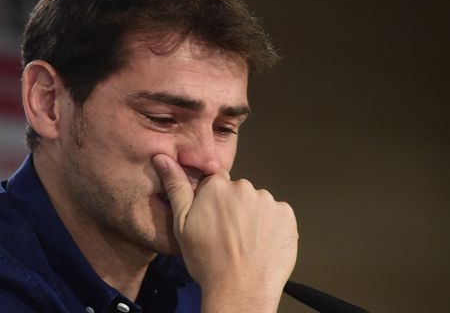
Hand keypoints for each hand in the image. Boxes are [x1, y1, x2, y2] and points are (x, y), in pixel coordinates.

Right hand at [152, 154, 297, 311]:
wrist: (240, 291)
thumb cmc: (208, 262)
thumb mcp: (182, 224)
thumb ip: (176, 187)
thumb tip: (163, 158)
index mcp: (217, 185)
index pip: (216, 180)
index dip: (213, 200)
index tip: (212, 218)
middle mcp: (244, 187)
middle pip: (238, 191)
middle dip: (234, 207)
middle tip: (227, 235)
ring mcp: (268, 201)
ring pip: (258, 203)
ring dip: (253, 217)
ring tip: (245, 243)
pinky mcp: (286, 216)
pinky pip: (277, 215)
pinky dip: (271, 226)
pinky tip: (261, 244)